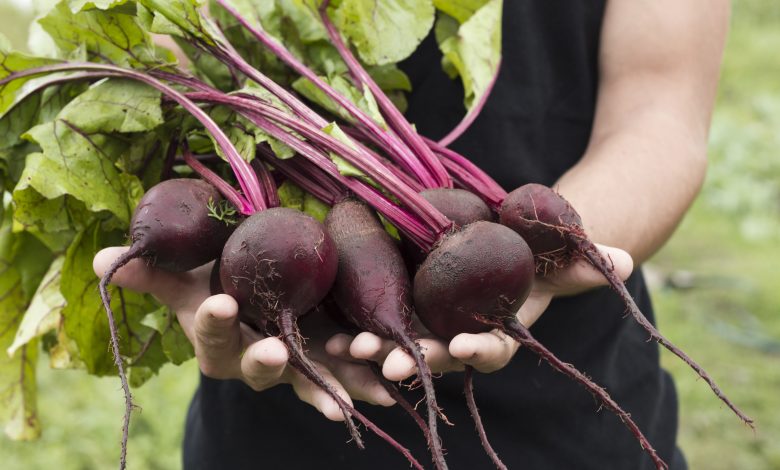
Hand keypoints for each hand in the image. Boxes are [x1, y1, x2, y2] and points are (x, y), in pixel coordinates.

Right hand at [93, 247, 394, 420]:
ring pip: (307, 379)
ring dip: (327, 386)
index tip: (219, 305)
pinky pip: (347, 378)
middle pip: (257, 365)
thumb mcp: (189, 280)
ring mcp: (294, 367)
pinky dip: (365, 384)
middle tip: (273, 352)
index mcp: (218, 340)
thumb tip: (106, 259)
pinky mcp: (328, 365)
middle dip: (264, 361)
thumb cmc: (220, 288)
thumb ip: (157, 272)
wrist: (258, 305)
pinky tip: (386, 391)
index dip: (213, 323)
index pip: (210, 333)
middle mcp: (253, 360)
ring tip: (345, 398)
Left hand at [326, 244, 632, 380]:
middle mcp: (460, 337)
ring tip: (349, 350)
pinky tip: (329, 333)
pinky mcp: (403, 307)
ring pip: (401, 345)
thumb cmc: (533, 252)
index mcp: (497, 331)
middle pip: (437, 355)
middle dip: (415, 360)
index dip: (478, 351)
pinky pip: (377, 322)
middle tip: (388, 363)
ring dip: (375, 351)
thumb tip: (629, 263)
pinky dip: (355, 329)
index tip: (462, 348)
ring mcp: (430, 325)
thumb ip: (584, 262)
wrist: (504, 240)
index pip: (491, 349)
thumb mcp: (556, 253)